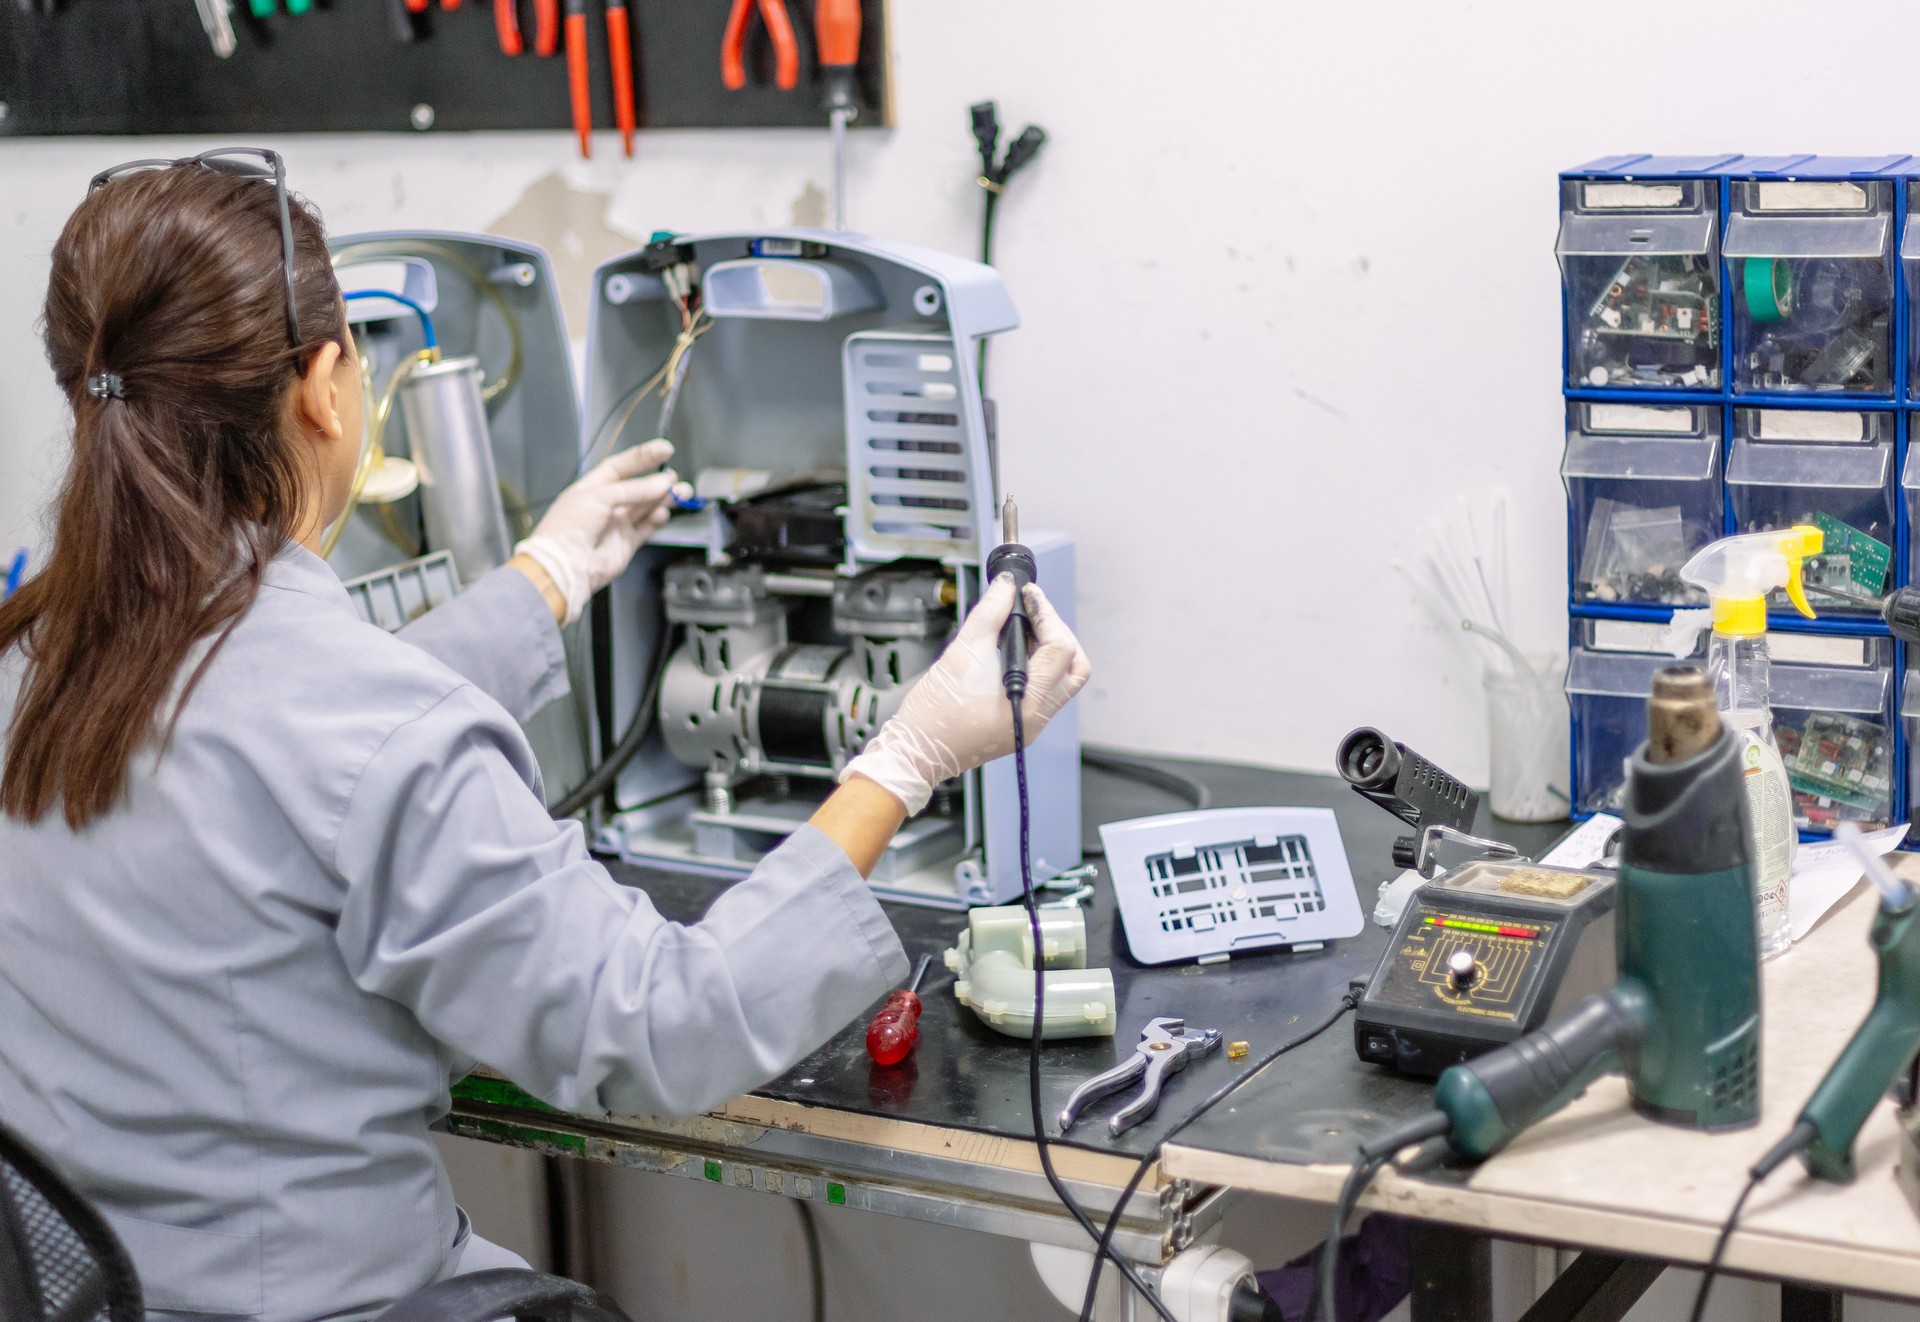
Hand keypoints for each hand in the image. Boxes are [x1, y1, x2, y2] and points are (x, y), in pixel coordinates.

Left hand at [514, 439, 690, 624]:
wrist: (567, 564)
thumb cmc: (568, 528)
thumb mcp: (599, 496)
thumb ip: (633, 489)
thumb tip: (660, 484)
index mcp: (591, 488)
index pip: (621, 467)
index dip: (643, 457)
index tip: (664, 451)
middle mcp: (605, 506)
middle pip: (638, 487)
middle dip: (658, 481)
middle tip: (674, 478)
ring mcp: (616, 525)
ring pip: (646, 507)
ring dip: (664, 498)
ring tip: (680, 493)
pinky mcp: (626, 543)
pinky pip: (647, 527)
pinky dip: (658, 519)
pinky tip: (663, 512)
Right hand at [841, 576, 1091, 813]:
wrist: (916, 750)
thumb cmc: (934, 712)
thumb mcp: (963, 651)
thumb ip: (990, 613)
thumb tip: (1006, 587)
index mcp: (1029, 701)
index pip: (1060, 647)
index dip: (1046, 613)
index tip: (1028, 595)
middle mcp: (1037, 717)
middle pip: (1074, 667)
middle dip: (1057, 633)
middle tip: (1033, 614)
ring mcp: (1031, 725)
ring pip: (1062, 681)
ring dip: (1049, 650)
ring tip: (1022, 631)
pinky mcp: (1020, 727)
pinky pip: (1044, 692)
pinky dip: (1037, 668)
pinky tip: (1014, 652)